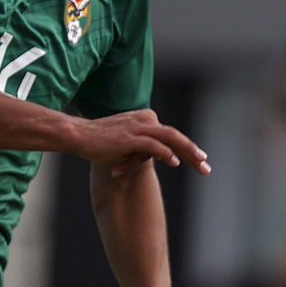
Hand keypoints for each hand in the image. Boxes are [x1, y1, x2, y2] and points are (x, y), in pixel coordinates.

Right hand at [73, 109, 210, 176]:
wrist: (79, 136)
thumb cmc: (101, 141)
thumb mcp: (128, 139)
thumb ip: (145, 143)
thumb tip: (161, 153)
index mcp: (146, 119)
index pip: (172, 135)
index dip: (188, 148)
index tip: (201, 161)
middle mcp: (145, 120)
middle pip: (175, 136)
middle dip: (193, 152)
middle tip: (206, 167)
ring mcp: (137, 128)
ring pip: (170, 138)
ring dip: (187, 151)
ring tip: (200, 163)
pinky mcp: (129, 138)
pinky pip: (152, 145)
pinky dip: (165, 153)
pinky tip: (175, 162)